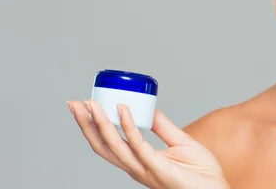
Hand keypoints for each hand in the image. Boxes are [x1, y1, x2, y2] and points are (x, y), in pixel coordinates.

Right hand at [67, 99, 229, 188]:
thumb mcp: (180, 142)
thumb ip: (163, 127)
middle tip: (74, 103)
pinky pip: (140, 146)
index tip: (84, 106)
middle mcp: (137, 167)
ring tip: (91, 104)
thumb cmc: (201, 173)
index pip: (109, 144)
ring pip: (115, 147)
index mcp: (139, 161)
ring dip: (100, 124)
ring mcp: (146, 169)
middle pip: (103, 146)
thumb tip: (149, 107)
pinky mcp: (159, 169)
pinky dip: (128, 127)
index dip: (93, 127)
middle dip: (86, 125)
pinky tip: (122, 110)